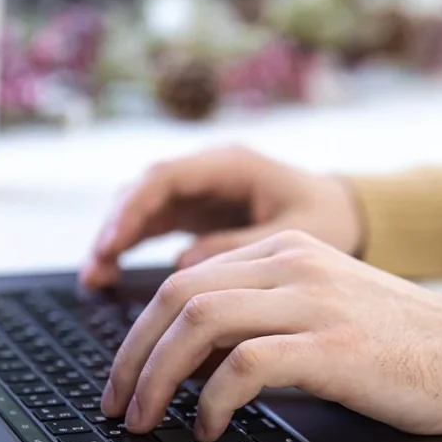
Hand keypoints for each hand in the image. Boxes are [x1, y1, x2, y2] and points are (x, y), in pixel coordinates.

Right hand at [80, 146, 363, 288]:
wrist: (347, 214)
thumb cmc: (329, 219)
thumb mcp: (295, 234)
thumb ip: (241, 246)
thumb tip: (184, 265)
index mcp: (232, 164)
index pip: (167, 177)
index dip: (134, 209)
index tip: (113, 244)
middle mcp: (208, 172)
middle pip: (144, 190)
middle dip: (116, 226)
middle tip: (95, 267)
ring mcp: (200, 192)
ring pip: (142, 208)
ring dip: (116, 239)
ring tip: (94, 277)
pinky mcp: (198, 214)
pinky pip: (154, 225)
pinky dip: (131, 247)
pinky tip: (110, 276)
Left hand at [101, 230, 441, 441]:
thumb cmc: (398, 343)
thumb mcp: (320, 309)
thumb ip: (259, 316)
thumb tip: (191, 360)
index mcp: (285, 251)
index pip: (185, 278)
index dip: (140, 330)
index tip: (124, 374)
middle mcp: (292, 264)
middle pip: (179, 295)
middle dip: (132, 354)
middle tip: (115, 402)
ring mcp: (313, 301)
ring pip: (201, 322)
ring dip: (158, 376)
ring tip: (145, 418)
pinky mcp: (332, 345)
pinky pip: (244, 365)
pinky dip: (212, 399)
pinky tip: (208, 426)